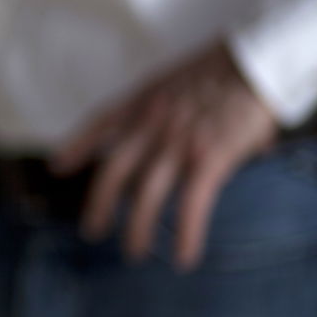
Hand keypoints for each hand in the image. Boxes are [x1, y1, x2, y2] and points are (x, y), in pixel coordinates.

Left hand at [52, 40, 278, 270]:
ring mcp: (177, 141)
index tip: (57, 167)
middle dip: (100, 204)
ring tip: (134, 253)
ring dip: (138, 229)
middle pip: (114, 170)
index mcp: (142, 99)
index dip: (76, 146)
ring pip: (146, 195)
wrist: (258, 59)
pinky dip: (185, 234)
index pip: (99, 124)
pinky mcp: (208, 157)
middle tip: (93, 231)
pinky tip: (183, 258)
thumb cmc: (226, 69)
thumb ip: (165, 109)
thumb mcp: (178, 80)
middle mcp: (151, 122)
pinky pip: (191, 205)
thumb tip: (170, 138)